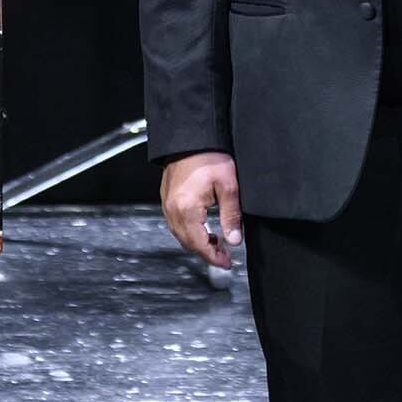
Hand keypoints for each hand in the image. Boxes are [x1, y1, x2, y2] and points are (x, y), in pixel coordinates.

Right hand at [159, 151, 242, 268]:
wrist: (190, 138)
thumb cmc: (209, 157)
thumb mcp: (228, 187)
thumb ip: (231, 216)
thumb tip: (234, 240)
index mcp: (187, 210)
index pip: (199, 245)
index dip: (214, 258)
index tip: (227, 263)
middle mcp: (173, 210)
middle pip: (188, 244)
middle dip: (206, 253)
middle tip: (225, 255)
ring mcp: (167, 205)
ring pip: (181, 235)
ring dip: (198, 243)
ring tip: (217, 243)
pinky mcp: (167, 199)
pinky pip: (176, 224)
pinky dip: (190, 232)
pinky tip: (204, 229)